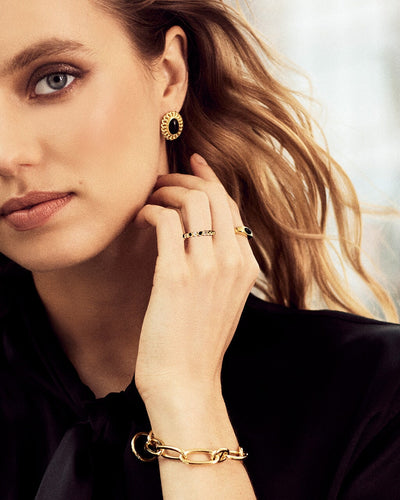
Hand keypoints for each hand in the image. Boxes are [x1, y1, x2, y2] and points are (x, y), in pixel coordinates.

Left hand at [134, 153, 258, 405]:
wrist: (187, 381)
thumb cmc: (198, 342)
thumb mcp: (224, 299)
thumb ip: (221, 264)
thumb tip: (201, 230)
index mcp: (246, 266)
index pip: (231, 206)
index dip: (210, 178)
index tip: (193, 162)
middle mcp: (232, 261)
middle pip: (213, 195)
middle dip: (184, 179)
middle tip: (161, 182)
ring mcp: (207, 267)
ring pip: (191, 202)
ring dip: (165, 192)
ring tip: (148, 201)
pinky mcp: (176, 275)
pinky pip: (165, 222)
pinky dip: (149, 211)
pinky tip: (140, 219)